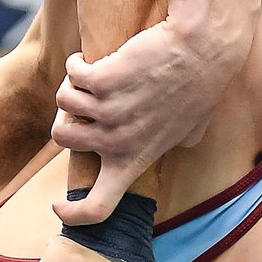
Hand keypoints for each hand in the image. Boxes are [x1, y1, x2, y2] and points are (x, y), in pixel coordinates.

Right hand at [52, 20, 240, 223]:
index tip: (59, 207)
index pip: (100, 207)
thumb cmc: (202, 84)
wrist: (203, 48)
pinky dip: (77, 62)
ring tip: (91, 73)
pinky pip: (73, 73)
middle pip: (62, 138)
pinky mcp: (102, 80)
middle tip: (82, 101)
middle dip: (67, 116)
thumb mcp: (192, 127)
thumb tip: (180, 144)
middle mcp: (118, 141)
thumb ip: (178, 142)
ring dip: (74, 84)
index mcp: (136, 160)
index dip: (74, 213)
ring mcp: (108, 112)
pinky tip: (89, 57)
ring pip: (64, 101)